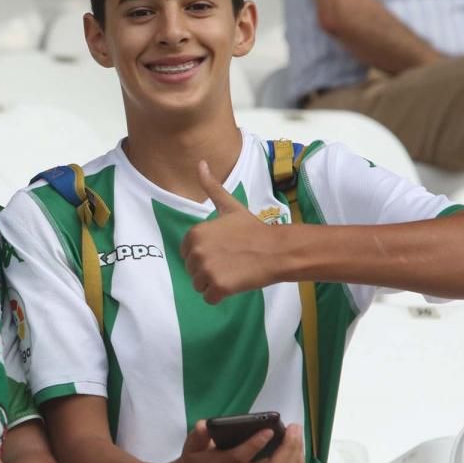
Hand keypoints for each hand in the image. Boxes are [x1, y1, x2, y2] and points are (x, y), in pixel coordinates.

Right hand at [173, 420, 305, 462]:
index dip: (255, 444)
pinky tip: (297, 448)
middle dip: (287, 447)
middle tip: (294, 426)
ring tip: (296, 433)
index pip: (240, 457)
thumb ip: (198, 436)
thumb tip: (204, 425)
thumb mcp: (191, 448)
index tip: (268, 430)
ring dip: (294, 454)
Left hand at [180, 160, 280, 303]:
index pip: (187, 254)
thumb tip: (200, 163)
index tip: (223, 249)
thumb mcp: (229, 206)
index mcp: (195, 234)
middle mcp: (197, 252)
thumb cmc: (253, 229)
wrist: (276, 249)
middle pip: (192, 271)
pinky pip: (209, 298)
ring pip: (199, 285)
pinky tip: (234, 283)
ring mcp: (206, 270)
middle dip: (209, 269)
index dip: (205, 254)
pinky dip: (220, 295)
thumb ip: (210, 186)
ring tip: (233, 271)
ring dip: (214, 283)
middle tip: (230, 260)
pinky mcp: (218, 287)